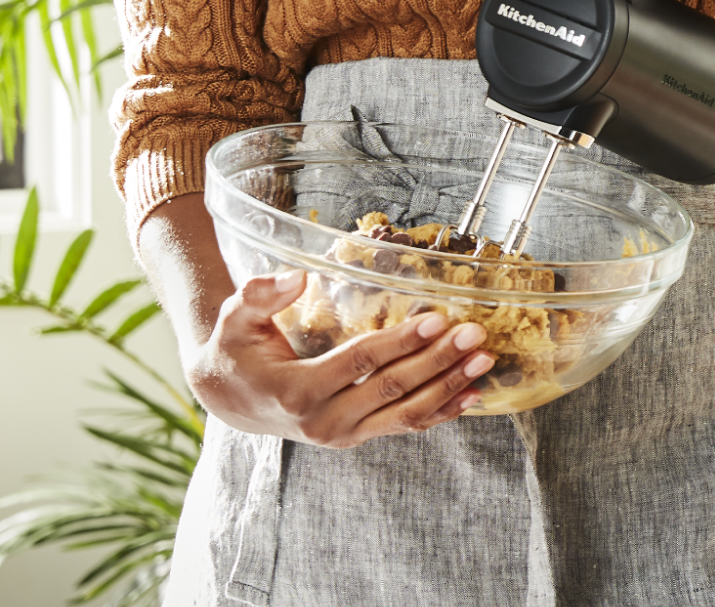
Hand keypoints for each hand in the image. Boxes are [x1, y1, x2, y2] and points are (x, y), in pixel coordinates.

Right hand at [184, 271, 492, 448]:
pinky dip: (441, 412)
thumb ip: (259, 296)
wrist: (231, 398)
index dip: (399, 341)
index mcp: (296, 390)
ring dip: (449, 387)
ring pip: (405, 413)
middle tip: (474, 335)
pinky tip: (472, 395)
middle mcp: (323, 421)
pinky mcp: (357, 437)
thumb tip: (295, 278)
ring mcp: (343, 435)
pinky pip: (405, 426)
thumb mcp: (235, 319)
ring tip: (483, 361)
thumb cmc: (236, 350)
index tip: (435, 320)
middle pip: (392, 388)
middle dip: (437, 361)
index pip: (359, 363)